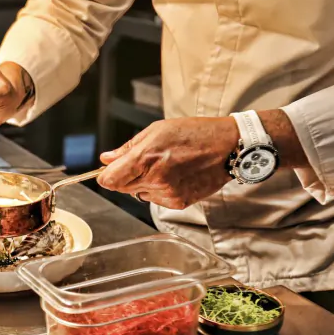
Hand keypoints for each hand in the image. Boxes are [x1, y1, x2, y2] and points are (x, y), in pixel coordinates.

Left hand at [98, 117, 238, 209]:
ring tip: (165, 166)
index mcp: (146, 158)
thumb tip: (106, 159)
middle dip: (125, 177)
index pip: (109, 180)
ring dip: (144, 183)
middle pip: (121, 188)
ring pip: (138, 194)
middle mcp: (155, 179)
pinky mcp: (178, 203)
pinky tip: (175, 176)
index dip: (106, 176)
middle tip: (144, 162)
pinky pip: (156, 199)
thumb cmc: (194, 134)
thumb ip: (128, 148)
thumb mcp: (157, 131)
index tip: (109, 171)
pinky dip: (159, 190)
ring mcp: (167, 193)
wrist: (228, 147)